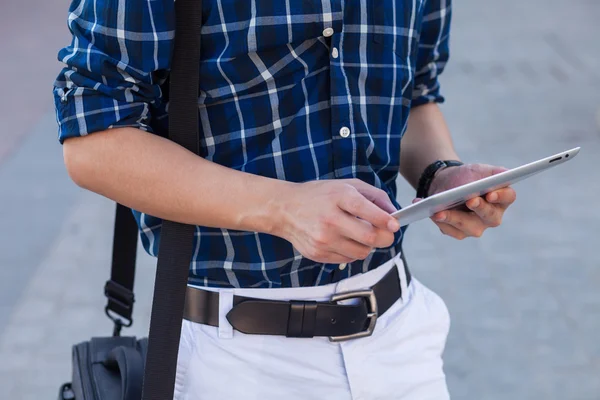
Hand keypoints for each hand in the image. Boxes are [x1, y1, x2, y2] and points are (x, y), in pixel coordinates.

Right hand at [275, 179, 400, 263]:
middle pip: (369, 238)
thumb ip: (373, 195)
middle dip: (384, 237)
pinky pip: (347, 259)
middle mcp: (330, 219)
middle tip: (386, 233)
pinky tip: (344, 240)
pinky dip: (352, 251)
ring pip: (361, 252)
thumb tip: (392, 212)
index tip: (394, 224)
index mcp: (338, 197)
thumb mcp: (345, 185)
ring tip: (360, 235)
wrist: (284, 209)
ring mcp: (323, 239)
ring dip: (367, 246)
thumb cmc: (318, 195)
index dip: (385, 220)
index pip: (367, 211)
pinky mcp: (318, 254)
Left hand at [420, 163, 516, 239]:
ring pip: (468, 227)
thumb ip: (494, 172)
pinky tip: (429, 212)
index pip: (508, 197)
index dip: (501, 196)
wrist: (447, 184)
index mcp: (501, 199)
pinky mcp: (459, 232)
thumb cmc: (467, 177)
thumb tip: (505, 174)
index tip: (490, 194)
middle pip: (490, 216)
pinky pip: (450, 230)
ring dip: (453, 218)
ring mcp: (476, 226)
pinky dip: (438, 220)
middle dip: (480, 208)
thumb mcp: (479, 170)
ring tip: (439, 211)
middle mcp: (492, 216)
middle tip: (470, 201)